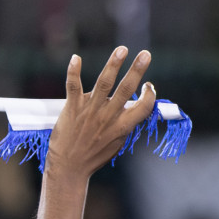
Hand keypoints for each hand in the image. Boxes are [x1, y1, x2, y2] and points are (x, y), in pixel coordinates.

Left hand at [47, 47, 156, 180]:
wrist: (68, 168)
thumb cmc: (93, 156)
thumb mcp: (117, 143)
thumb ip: (126, 125)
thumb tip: (137, 109)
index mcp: (122, 127)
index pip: (143, 107)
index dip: (150, 95)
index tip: (149, 86)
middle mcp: (108, 117)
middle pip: (126, 89)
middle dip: (137, 70)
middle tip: (146, 54)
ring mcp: (90, 111)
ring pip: (104, 83)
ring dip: (114, 64)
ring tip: (122, 50)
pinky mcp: (73, 108)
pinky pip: (73, 86)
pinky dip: (74, 71)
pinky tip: (76, 58)